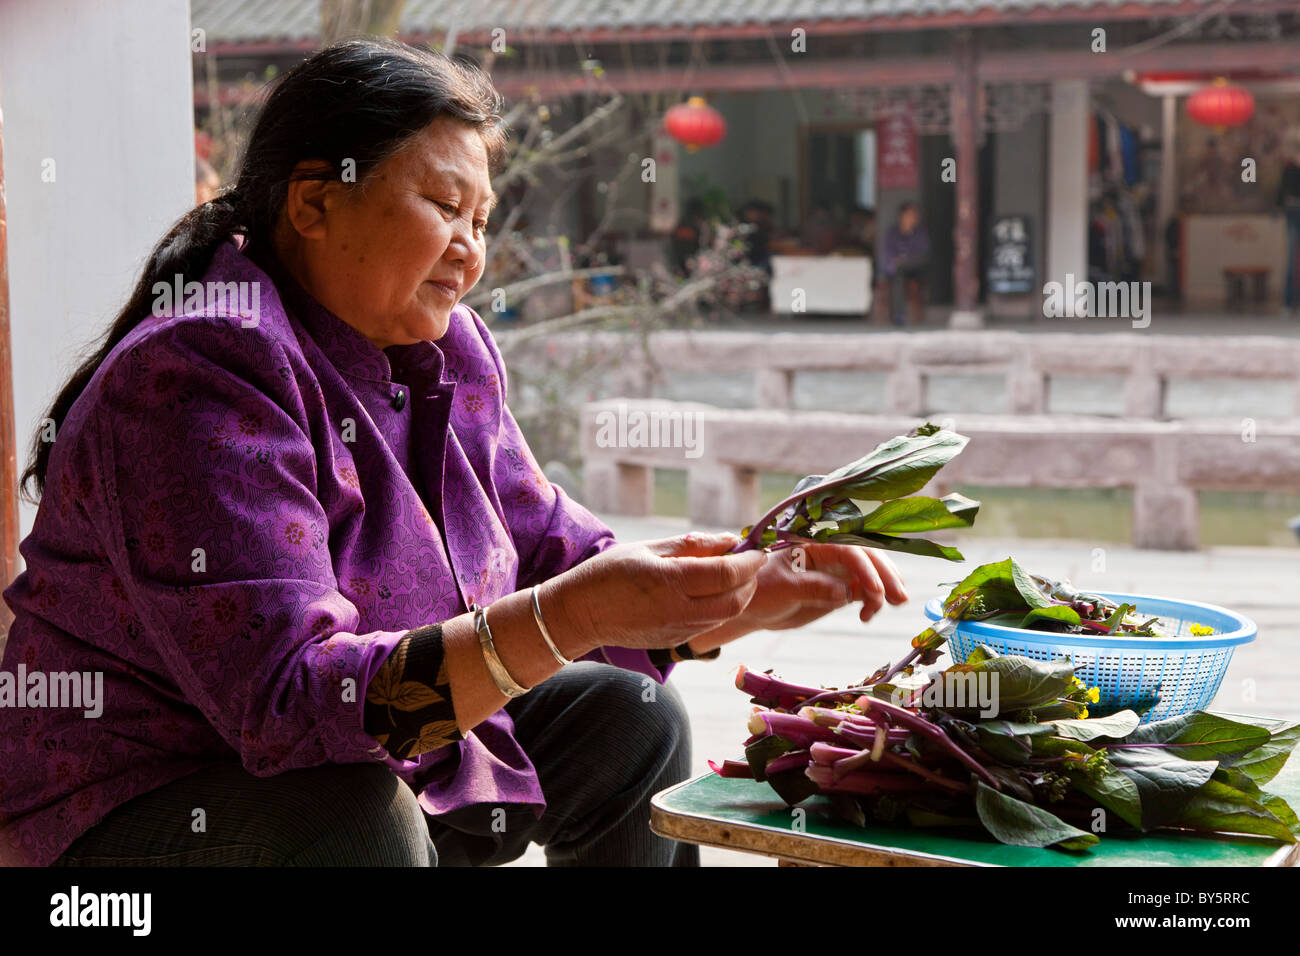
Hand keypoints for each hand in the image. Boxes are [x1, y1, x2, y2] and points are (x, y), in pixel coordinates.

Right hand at [542, 532, 767, 651]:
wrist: (578, 615)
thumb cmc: (607, 573)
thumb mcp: (647, 549)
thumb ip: (691, 545)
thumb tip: (728, 539)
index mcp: (670, 582)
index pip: (727, 573)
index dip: (749, 560)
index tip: (756, 548)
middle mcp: (678, 611)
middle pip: (736, 599)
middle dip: (750, 579)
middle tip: (749, 560)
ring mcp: (678, 630)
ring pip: (727, 615)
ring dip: (739, 594)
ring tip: (733, 574)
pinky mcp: (675, 641)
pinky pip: (710, 624)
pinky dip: (722, 607)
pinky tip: (712, 592)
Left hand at [736, 542, 907, 632]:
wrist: (754, 607)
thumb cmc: (761, 588)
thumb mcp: (783, 587)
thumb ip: (813, 587)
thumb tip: (845, 592)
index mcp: (815, 542)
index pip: (849, 550)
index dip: (865, 568)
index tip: (874, 591)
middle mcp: (832, 552)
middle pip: (868, 557)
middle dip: (886, 575)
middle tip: (899, 598)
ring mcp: (838, 570)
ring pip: (872, 573)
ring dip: (887, 587)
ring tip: (896, 604)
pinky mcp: (842, 587)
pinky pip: (866, 590)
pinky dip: (875, 600)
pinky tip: (868, 614)